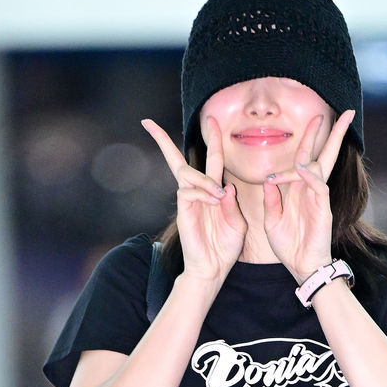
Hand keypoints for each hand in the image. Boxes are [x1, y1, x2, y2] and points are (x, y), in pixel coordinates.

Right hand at [141, 114, 246, 285]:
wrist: (213, 269)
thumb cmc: (225, 247)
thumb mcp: (237, 224)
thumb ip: (232, 205)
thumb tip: (224, 187)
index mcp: (212, 190)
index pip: (211, 159)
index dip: (213, 139)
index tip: (211, 118)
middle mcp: (197, 191)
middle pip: (178, 160)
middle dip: (162, 141)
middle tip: (149, 123)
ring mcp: (187, 200)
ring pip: (187, 173)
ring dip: (204, 180)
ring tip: (218, 196)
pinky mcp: (182, 209)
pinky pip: (188, 190)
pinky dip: (202, 192)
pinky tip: (213, 201)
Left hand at [261, 109, 354, 283]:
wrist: (302, 267)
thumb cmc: (289, 246)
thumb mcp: (272, 221)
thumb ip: (271, 200)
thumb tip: (269, 180)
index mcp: (299, 190)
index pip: (304, 159)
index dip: (306, 142)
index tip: (306, 127)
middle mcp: (310, 190)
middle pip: (321, 155)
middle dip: (330, 133)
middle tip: (340, 112)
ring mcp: (318, 198)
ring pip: (321, 165)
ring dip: (323, 143)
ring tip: (325, 121)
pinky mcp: (322, 208)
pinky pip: (318, 186)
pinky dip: (310, 175)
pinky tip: (302, 166)